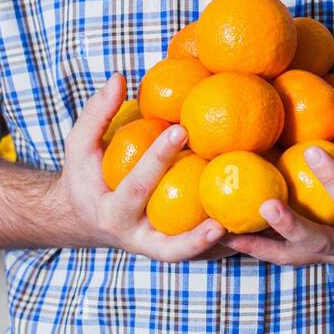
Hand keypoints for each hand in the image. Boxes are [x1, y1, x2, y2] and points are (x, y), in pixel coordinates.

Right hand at [54, 73, 234, 260]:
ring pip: (190, 256)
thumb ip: (96, 113)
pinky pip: (201, 251)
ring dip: (218, 247)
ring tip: (246, 230)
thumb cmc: (84, 176)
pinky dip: (224, 243)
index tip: (182, 129)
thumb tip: (119, 78)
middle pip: (167, 246)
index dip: (158, 159)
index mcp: (111, 213)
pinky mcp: (172, 248)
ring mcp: (156, 248)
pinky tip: (254, 225)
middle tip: (222, 216)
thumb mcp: (79, 145)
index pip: (138, 187)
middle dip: (194, 235)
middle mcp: (135, 239)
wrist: (83, 218)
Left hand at [221, 95, 333, 265]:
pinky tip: (223, 233)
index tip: (312, 149)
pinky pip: (285, 255)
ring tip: (224, 232)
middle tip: (264, 204)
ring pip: (294, 257)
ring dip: (260, 247)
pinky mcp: (319, 254)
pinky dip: (255, 247)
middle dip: (291, 227)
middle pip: (319, 244)